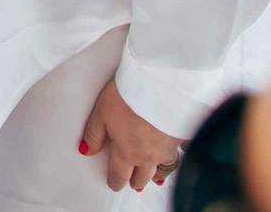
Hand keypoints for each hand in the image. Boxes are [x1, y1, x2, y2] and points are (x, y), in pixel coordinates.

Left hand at [81, 77, 182, 192]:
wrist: (160, 86)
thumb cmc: (128, 97)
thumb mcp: (100, 113)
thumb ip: (94, 135)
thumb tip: (87, 151)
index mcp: (127, 153)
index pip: (120, 175)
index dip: (115, 182)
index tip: (114, 185)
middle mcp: (149, 156)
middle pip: (142, 176)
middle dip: (136, 181)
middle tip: (132, 183)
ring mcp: (168, 148)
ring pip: (163, 169)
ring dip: (157, 174)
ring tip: (155, 177)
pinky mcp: (183, 137)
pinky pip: (180, 153)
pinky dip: (176, 156)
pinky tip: (179, 153)